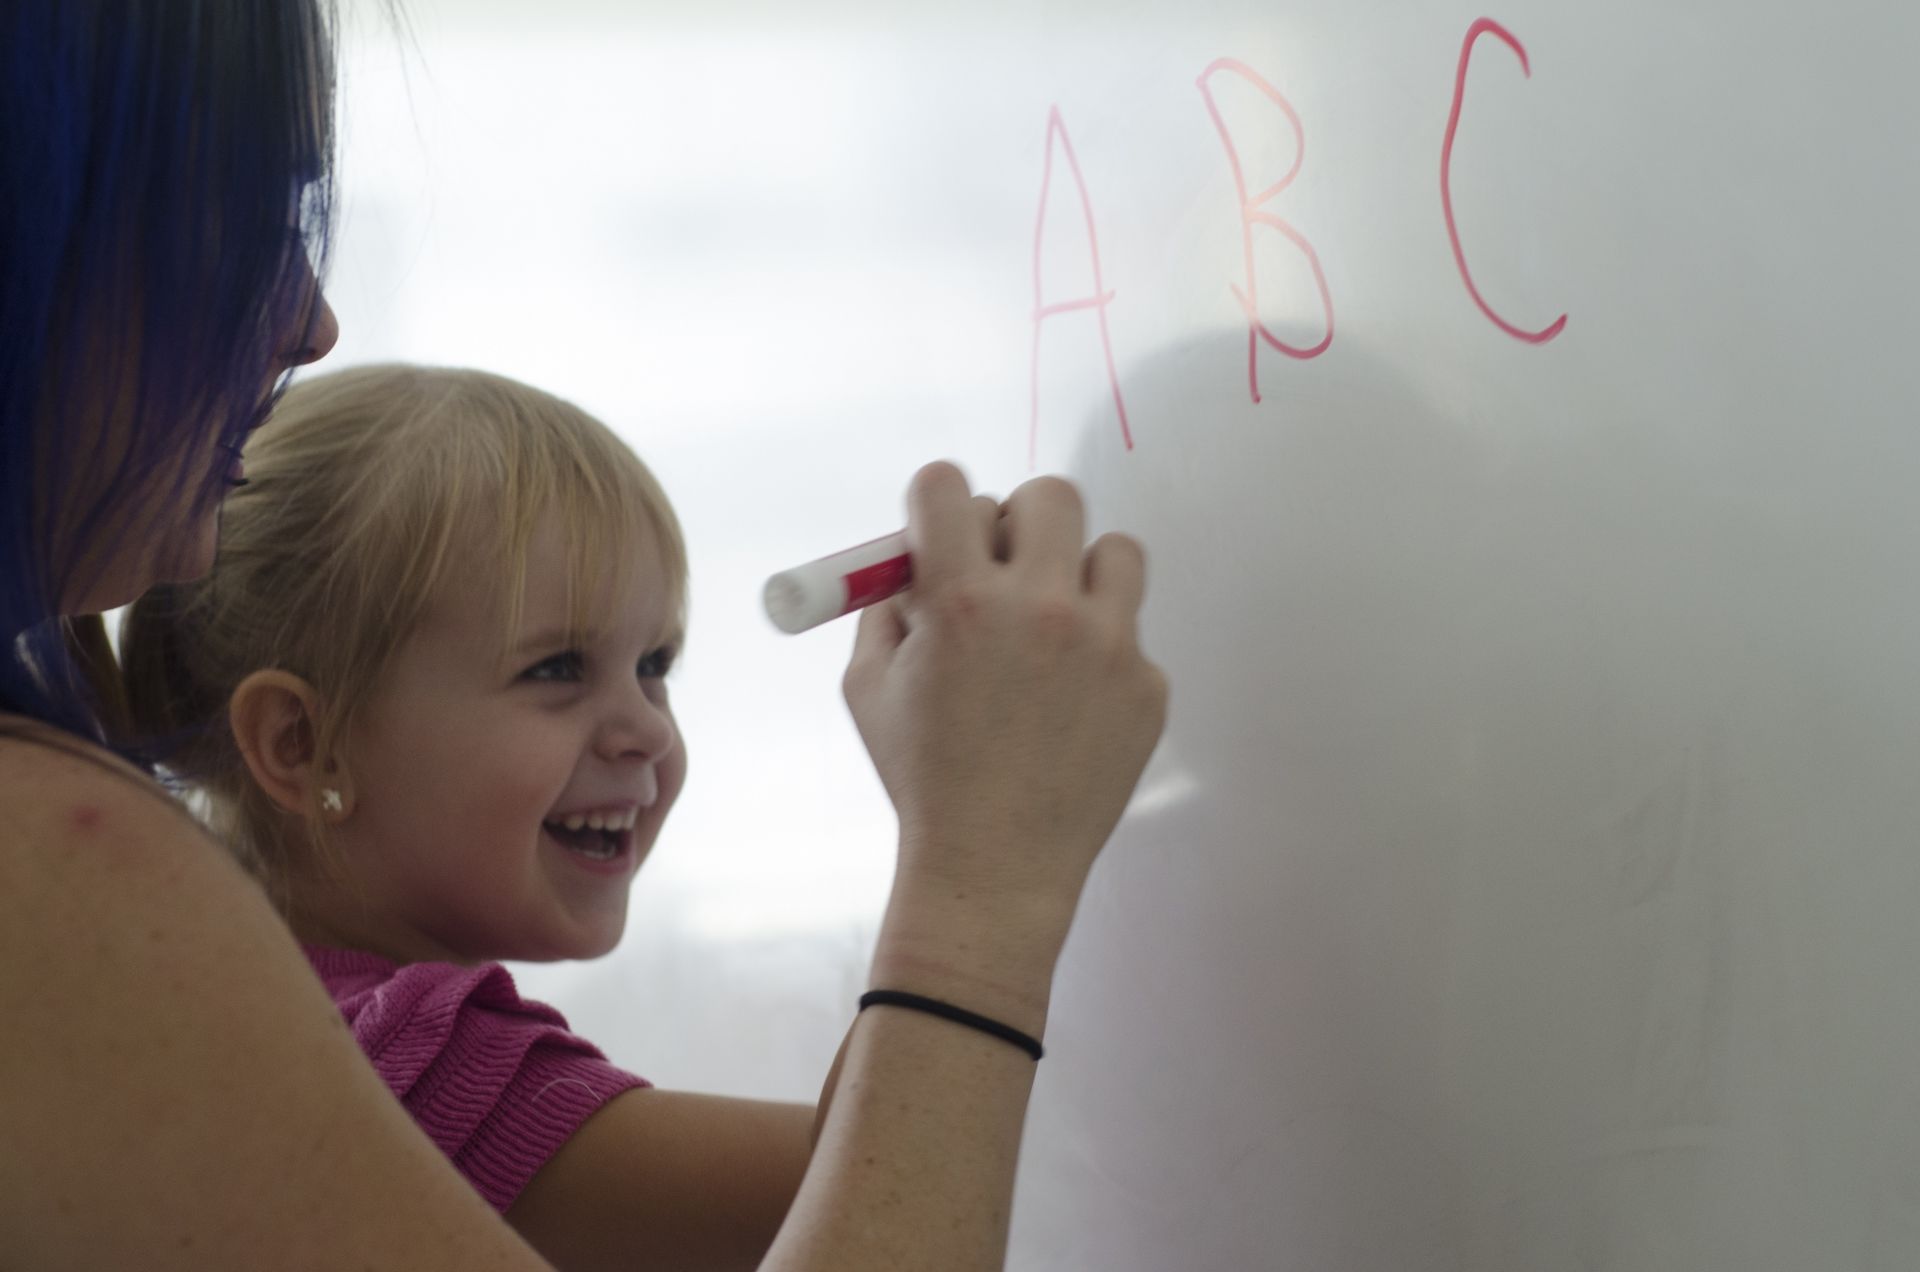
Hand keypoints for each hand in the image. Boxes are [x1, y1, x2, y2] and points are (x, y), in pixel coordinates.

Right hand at [843, 462, 1167, 955]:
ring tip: (1052, 624)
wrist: (994, 868)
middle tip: (1004, 565)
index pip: (949, 486)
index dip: (935, 503)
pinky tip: (1068, 705)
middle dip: (1017, 521)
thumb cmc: (922, 778)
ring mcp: (1107, 645)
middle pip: (1048, 497)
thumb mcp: (868, 687)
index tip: (939, 531)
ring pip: (1114, 550)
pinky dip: (1100, 655)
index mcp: (960, 601)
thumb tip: (914, 557)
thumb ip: (888, 607)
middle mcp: (1040, 609)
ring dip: (1078, 573)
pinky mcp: (1146, 685)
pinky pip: (1129, 634)